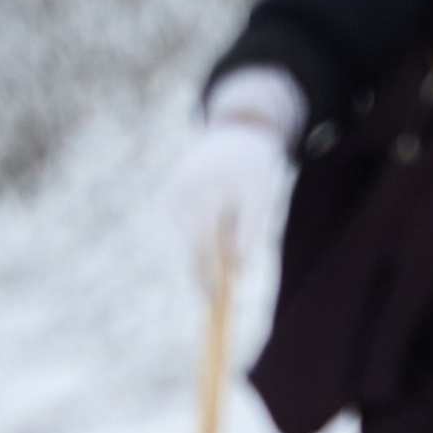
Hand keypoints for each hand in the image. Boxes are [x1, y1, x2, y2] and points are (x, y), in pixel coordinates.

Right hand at [170, 65, 304, 290]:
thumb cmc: (254, 164)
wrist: (235, 130)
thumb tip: (237, 272)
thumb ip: (251, 232)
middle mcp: (179, 195)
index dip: (202, 277)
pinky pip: (189, 232)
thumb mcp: (262, 195)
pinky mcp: (170, 202)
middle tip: (229, 259)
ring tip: (231, 209)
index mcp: (202, 191)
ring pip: (190, 241)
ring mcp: (171, 198)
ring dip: (212, 244)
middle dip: (209, 264)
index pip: (197, 245)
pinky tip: (220, 208)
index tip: (211, 302)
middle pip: (190, 248)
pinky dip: (206, 233)